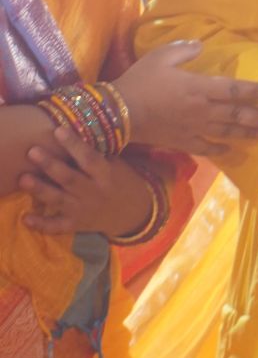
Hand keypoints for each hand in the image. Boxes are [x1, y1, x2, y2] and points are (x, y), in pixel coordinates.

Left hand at [20, 126, 152, 237]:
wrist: (133, 212)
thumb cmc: (121, 180)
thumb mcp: (115, 165)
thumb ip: (95, 154)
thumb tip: (73, 131)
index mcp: (106, 174)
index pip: (89, 158)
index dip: (74, 145)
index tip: (58, 130)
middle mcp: (94, 192)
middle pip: (70, 179)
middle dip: (51, 165)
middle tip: (32, 151)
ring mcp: (83, 210)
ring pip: (60, 200)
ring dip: (41, 190)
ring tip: (23, 179)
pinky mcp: (76, 224)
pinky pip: (57, 226)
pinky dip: (42, 225)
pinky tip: (26, 218)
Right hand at [113, 42, 257, 155]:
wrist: (120, 112)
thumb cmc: (141, 80)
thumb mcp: (161, 56)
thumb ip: (184, 50)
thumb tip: (201, 45)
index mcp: (200, 88)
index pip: (235, 90)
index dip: (255, 91)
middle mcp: (203, 110)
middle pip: (238, 115)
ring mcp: (195, 128)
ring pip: (228, 132)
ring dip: (248, 134)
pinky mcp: (183, 141)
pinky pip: (207, 147)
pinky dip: (221, 150)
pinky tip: (231, 151)